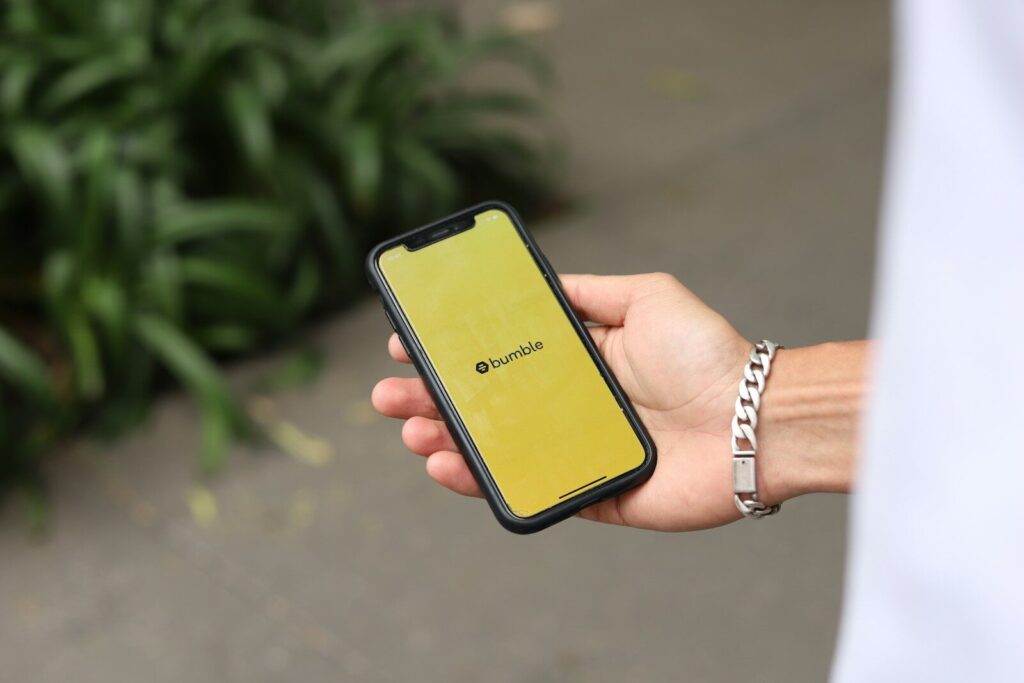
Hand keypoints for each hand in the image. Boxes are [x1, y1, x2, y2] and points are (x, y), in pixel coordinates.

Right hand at [372, 272, 770, 530]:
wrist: (757, 421)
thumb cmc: (707, 355)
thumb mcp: (647, 296)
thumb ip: (591, 291)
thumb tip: (541, 282)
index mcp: (581, 362)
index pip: (502, 359)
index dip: (455, 354)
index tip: (411, 343)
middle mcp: (573, 408)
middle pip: (488, 406)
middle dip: (433, 398)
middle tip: (389, 394)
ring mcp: (578, 452)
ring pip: (497, 450)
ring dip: (446, 440)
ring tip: (411, 429)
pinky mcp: (593, 495)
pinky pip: (531, 491)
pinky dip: (486, 484)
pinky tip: (449, 467)